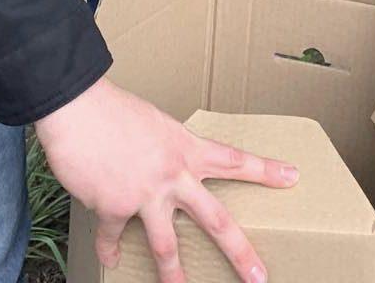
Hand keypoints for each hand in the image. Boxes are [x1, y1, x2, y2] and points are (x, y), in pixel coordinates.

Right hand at [36, 76, 296, 282]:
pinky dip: (109, 249)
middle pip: (216, 219)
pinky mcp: (114, 206)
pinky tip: (109, 262)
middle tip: (259, 275)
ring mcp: (146, 193)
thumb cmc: (117, 111)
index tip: (293, 177)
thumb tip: (167, 176)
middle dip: (239, 252)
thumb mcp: (157, 127)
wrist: (81, 109)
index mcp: (188, 148)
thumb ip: (168, 154)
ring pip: (166, 245)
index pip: (236, 160)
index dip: (266, 171)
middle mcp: (175, 173)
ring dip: (173, 275)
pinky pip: (113, 237)